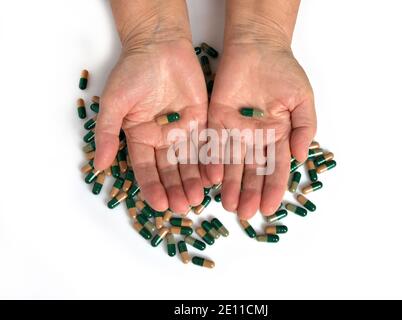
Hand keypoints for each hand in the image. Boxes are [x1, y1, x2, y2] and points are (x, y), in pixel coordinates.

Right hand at [94, 39, 207, 213]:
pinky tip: (215, 176)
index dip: (152, 186)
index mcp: (140, 138)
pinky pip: (207, 144)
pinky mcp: (202, 121)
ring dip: (194, 180)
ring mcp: (183, 131)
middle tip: (183, 207)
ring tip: (198, 198)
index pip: (145, 169)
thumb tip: (97, 165)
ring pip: (190, 161)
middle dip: (176, 189)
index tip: (159, 204)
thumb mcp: (114, 104)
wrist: (159, 46)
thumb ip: (107, 134)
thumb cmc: (132, 72)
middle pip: (170, 170)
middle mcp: (162, 139)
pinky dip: (210, 160)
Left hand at [206, 43, 315, 218]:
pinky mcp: (215, 119)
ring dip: (230, 184)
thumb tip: (301, 156)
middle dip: (249, 192)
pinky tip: (212, 178)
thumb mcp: (302, 99)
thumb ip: (304, 128)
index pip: (276, 168)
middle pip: (252, 171)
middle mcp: (254, 138)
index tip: (269, 207)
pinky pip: (213, 143)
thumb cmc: (283, 71)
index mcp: (277, 136)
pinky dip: (213, 160)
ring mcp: (234, 130)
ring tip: (228, 205)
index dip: (273, 188)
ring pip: (231, 163)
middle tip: (245, 214)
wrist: (258, 46)